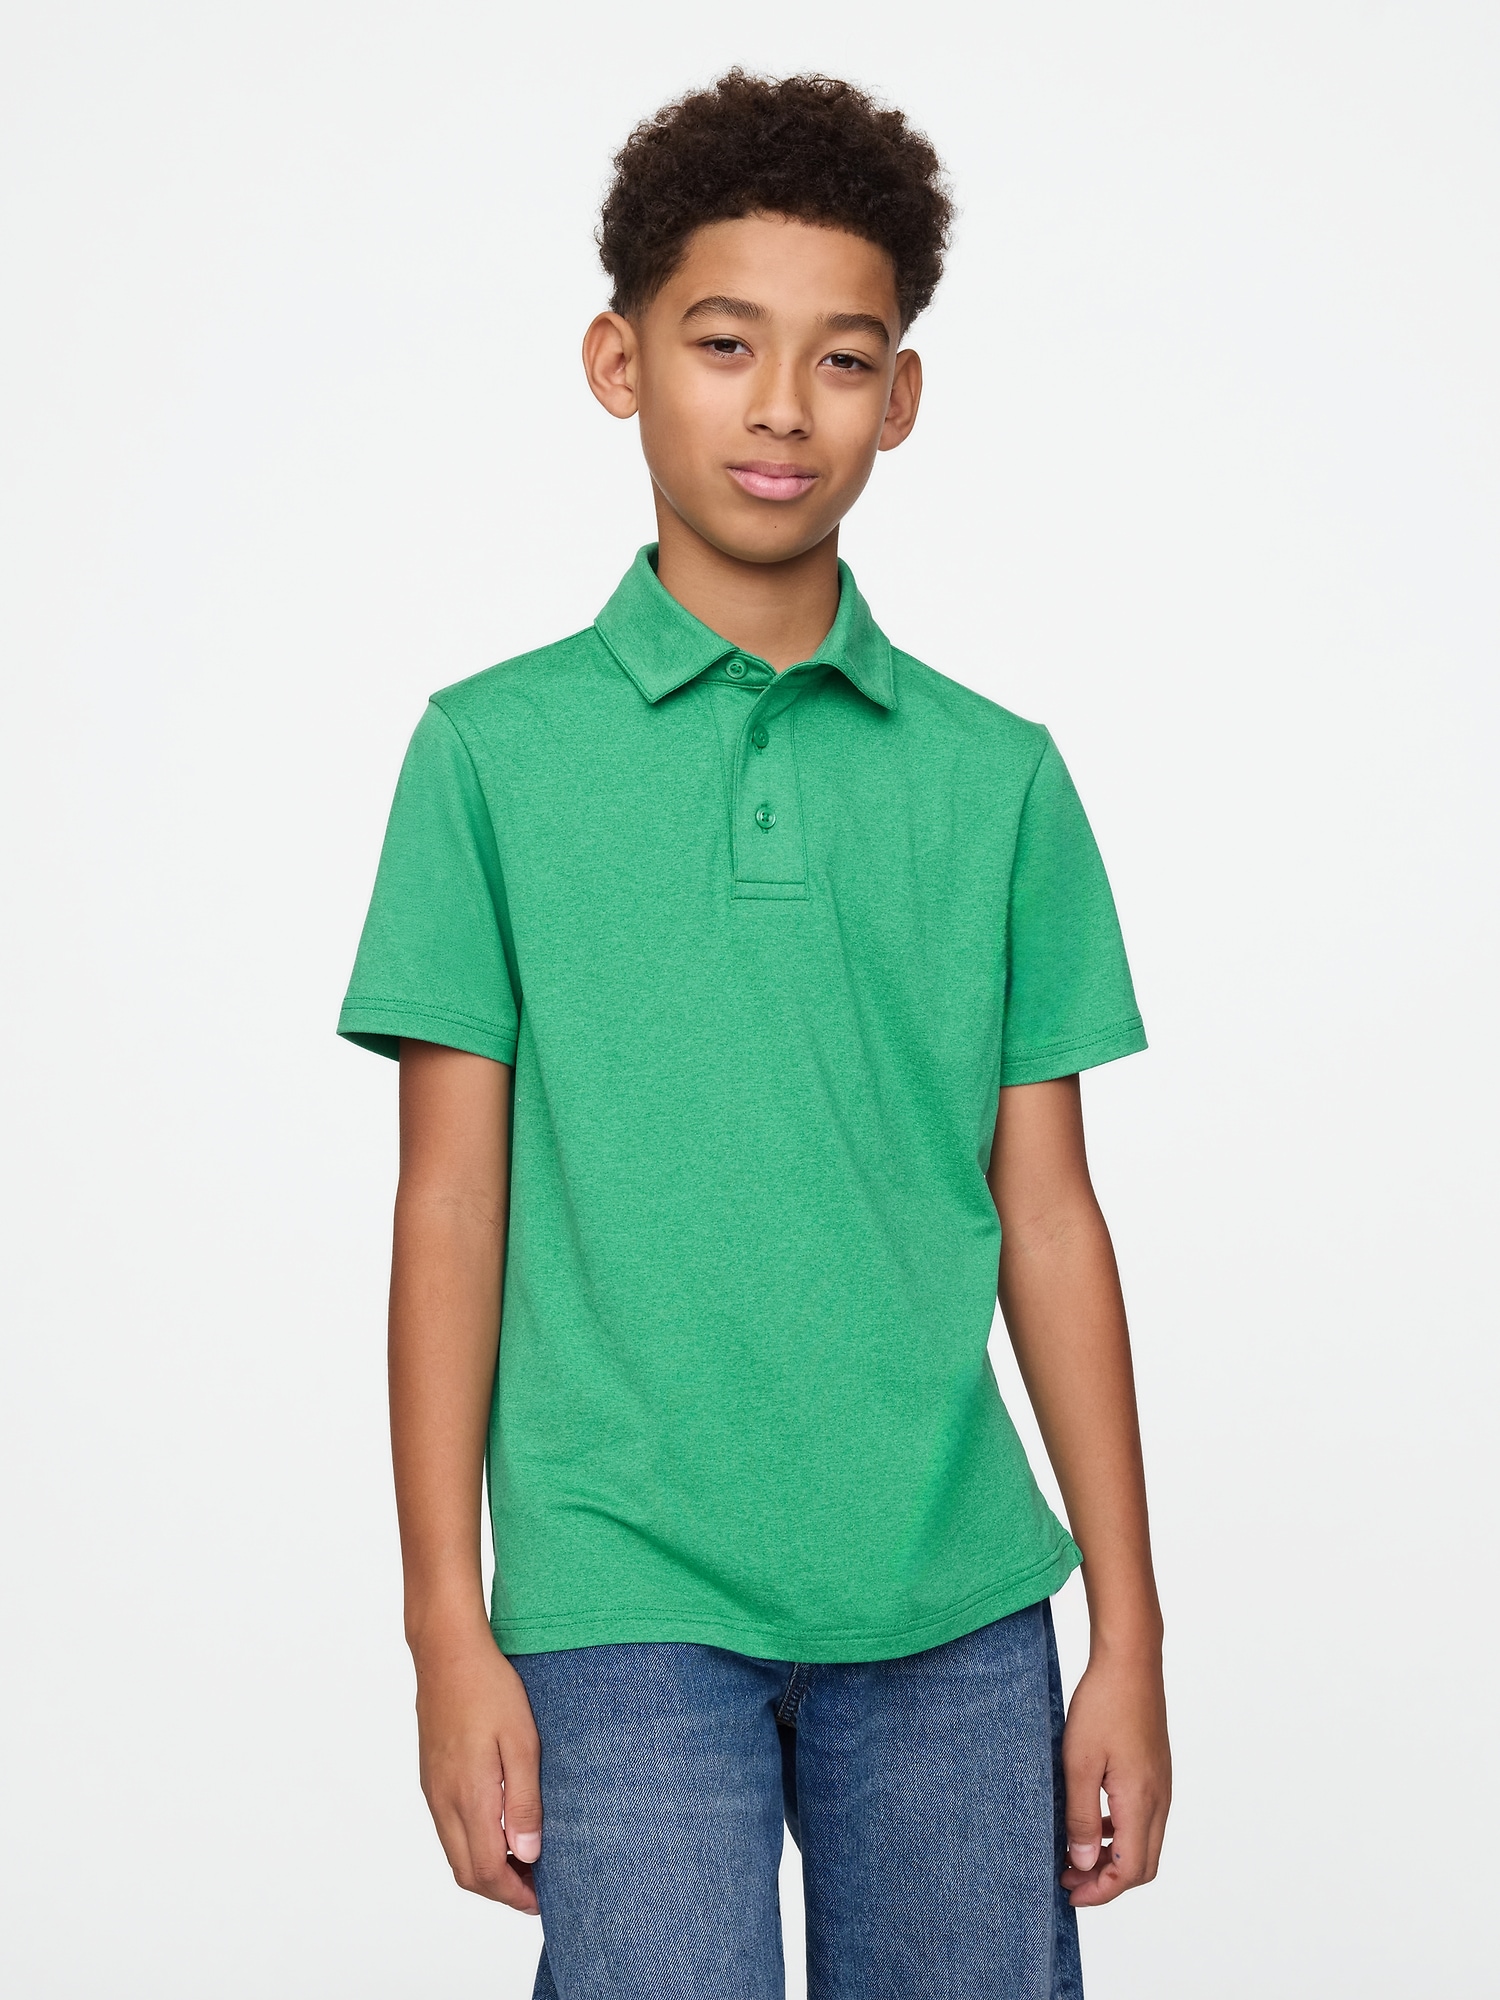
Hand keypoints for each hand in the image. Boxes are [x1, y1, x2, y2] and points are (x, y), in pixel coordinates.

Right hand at [412, 1620, 543, 1912]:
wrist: (447, 1652)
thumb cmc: (490, 1689)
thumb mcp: (522, 1742)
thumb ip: (523, 1802)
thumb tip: (526, 1854)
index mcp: (468, 1797)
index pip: (485, 1872)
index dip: (514, 1895)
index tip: (542, 1899)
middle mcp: (444, 1801)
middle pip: (466, 1872)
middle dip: (501, 1889)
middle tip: (537, 1885)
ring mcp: (433, 1790)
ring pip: (455, 1852)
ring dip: (486, 1867)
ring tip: (524, 1858)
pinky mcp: (430, 1776)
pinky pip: (448, 1828)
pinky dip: (473, 1843)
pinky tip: (499, 1826)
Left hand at [1059, 1644, 1170, 1906]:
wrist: (1130, 1661)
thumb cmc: (1102, 1705)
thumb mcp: (1078, 1763)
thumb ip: (1081, 1816)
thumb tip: (1083, 1862)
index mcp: (1141, 1801)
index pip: (1129, 1871)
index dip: (1100, 1891)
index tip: (1069, 1892)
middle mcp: (1159, 1799)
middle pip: (1142, 1866)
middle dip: (1107, 1882)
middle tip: (1069, 1877)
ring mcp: (1161, 1785)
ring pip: (1145, 1843)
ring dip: (1113, 1858)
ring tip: (1075, 1852)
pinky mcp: (1156, 1772)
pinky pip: (1144, 1819)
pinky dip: (1120, 1833)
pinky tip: (1093, 1820)